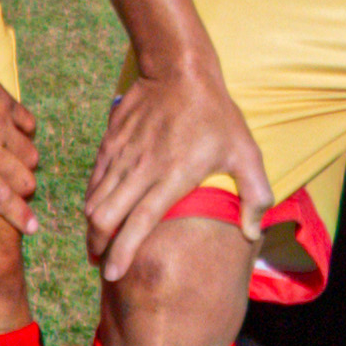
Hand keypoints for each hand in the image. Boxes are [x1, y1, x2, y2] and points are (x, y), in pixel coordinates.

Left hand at [0, 18, 38, 235]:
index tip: (32, 227)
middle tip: (12, 191)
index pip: (0, 199)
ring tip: (12, 165)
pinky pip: (29, 125)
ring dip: (25, 164)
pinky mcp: (5, 101)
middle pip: (24, 181)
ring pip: (30, 155)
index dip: (19, 216)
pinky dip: (26, 134)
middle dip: (23, 192)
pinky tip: (14, 133)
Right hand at [80, 65, 269, 281]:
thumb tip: (252, 233)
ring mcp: (122, 155)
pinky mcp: (110, 143)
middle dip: (97, 246)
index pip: (139, 223)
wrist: (179, 70)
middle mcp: (141, 170)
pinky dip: (91, 199)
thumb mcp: (246, 153)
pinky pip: (93, 179)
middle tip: (100, 265)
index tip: (112, 275)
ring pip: (94, 199)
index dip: (122, 252)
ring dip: (92, 226)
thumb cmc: (217, 115)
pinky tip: (96, 211)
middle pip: (105, 217)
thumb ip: (255, 195)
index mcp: (172, 177)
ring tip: (96, 245)